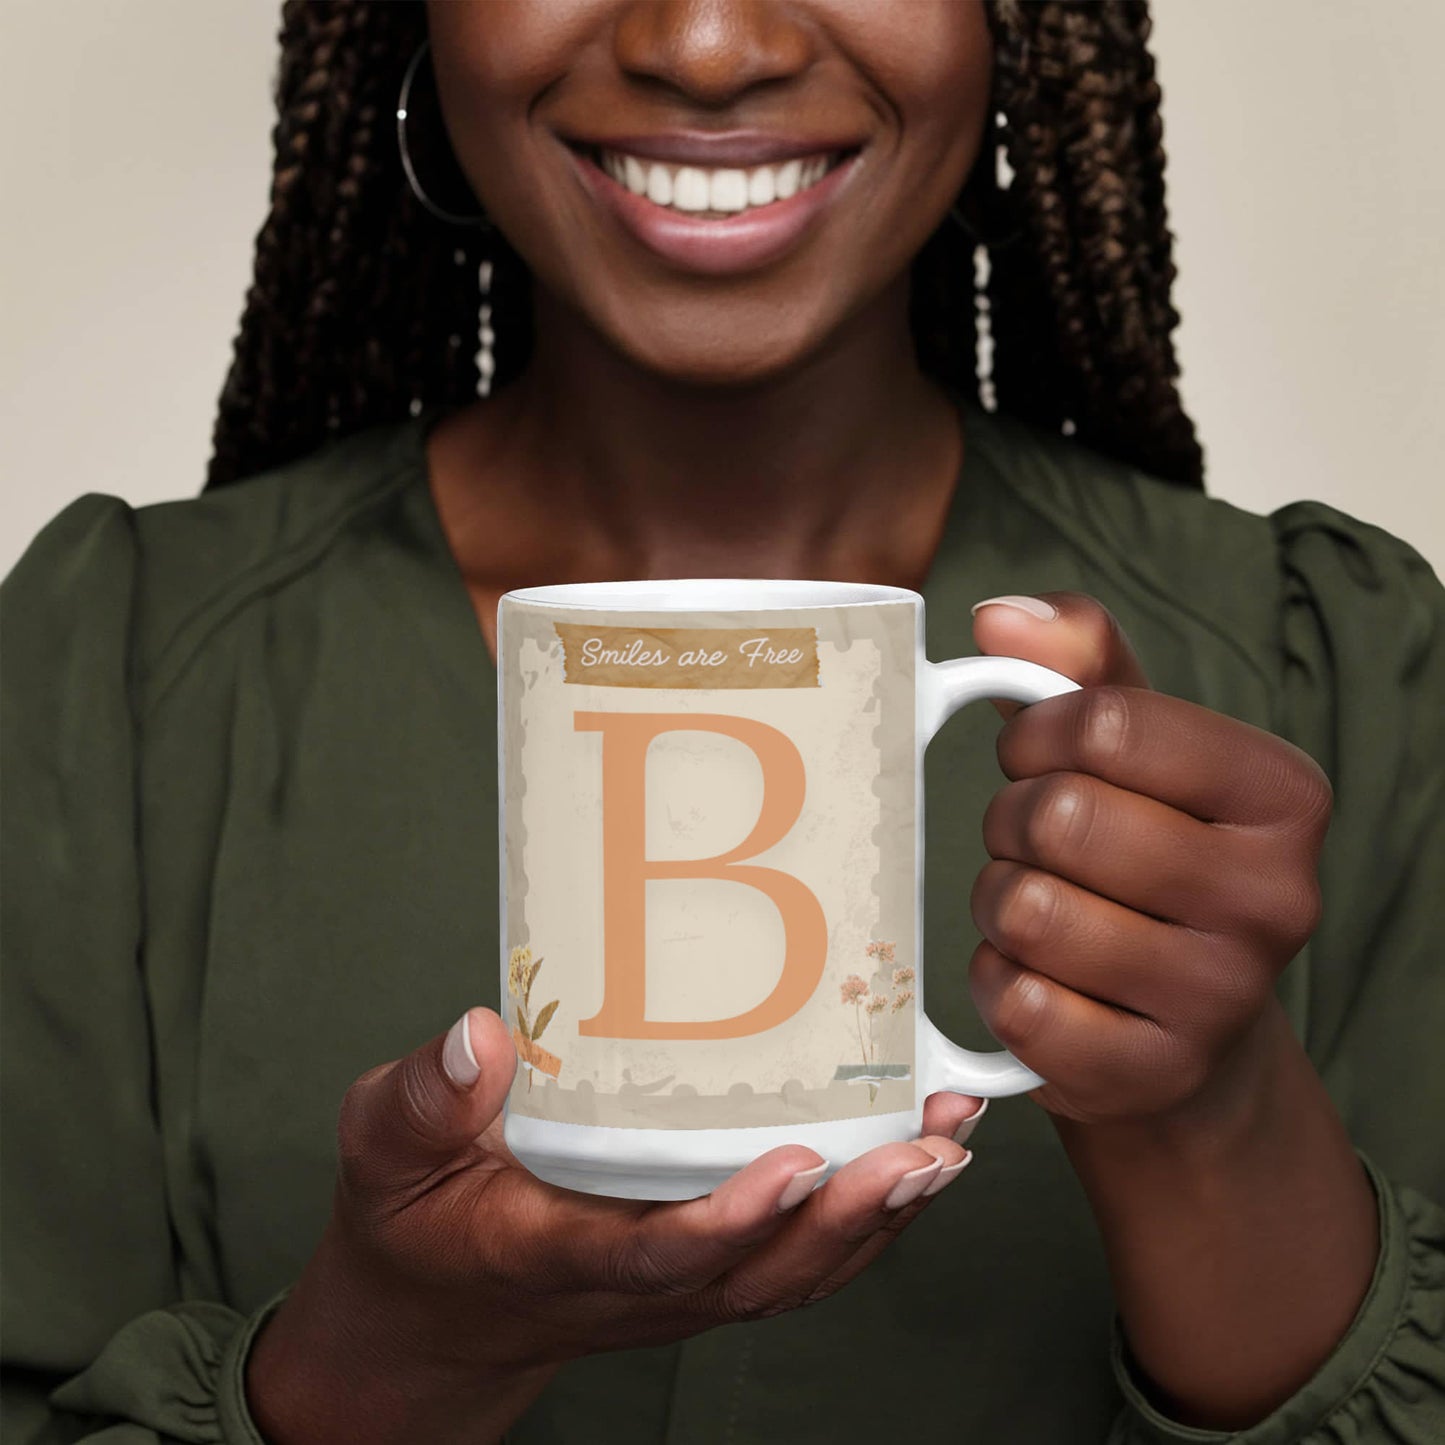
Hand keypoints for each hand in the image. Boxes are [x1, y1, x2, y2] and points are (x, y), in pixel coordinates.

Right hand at [247, 1008, 979, 1444]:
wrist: (431, 1314)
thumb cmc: (412, 1220)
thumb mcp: (384, 1151)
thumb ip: (422, 1100)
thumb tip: (480, 1036)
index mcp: (555, 1256)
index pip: (656, 1255)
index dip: (732, 1221)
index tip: (796, 1162)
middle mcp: (635, 1286)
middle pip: (763, 1274)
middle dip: (852, 1217)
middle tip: (926, 1147)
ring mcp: (677, 1288)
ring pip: (795, 1274)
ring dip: (881, 1217)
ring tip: (950, 1141)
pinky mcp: (700, 1274)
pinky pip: (795, 1264)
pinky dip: (866, 1222)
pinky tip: (917, 1162)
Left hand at [967, 592, 1332, 1126]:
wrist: (1182, 1028)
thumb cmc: (1146, 858)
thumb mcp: (1134, 749)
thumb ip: (1077, 662)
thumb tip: (999, 617)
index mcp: (1281, 792)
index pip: (1104, 723)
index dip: (1035, 736)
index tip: (1035, 758)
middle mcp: (1277, 897)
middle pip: (1059, 817)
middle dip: (1010, 822)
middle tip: (1032, 843)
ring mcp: (1221, 998)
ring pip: (1027, 910)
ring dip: (998, 902)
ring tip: (1034, 908)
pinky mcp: (1153, 1074)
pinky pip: (1016, 1003)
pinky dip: (999, 982)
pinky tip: (1039, 980)